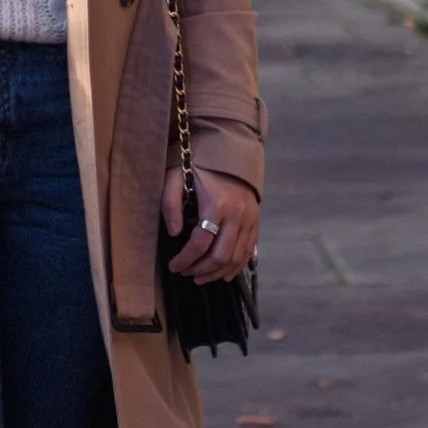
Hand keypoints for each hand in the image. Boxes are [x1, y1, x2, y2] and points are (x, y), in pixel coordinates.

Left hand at [161, 163, 259, 282]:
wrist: (229, 150)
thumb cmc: (199, 164)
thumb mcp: (176, 178)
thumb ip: (170, 205)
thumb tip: (174, 234)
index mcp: (217, 205)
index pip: (200, 243)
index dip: (185, 259)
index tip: (173, 266)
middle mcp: (237, 215)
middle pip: (221, 255)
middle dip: (201, 270)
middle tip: (185, 273)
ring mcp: (250, 219)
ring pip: (236, 258)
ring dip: (217, 273)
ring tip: (200, 277)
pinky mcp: (256, 221)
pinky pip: (248, 251)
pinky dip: (236, 266)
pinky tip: (223, 274)